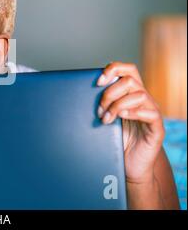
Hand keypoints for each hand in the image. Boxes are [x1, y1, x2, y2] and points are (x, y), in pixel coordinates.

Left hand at [97, 62, 163, 184]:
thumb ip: (100, 104)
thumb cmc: (115, 140)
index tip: (97, 83)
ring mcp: (152, 112)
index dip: (113, 70)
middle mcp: (143, 100)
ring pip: (139, 94)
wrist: (130, 165)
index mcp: (130, 93)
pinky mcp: (157, 128)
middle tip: (99, 110)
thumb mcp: (105, 117)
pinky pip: (150, 113)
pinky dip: (134, 112)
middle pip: (130, 80)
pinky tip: (122, 118)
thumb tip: (77, 92)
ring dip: (118, 106)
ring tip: (106, 119)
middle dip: (110, 93)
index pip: (127, 69)